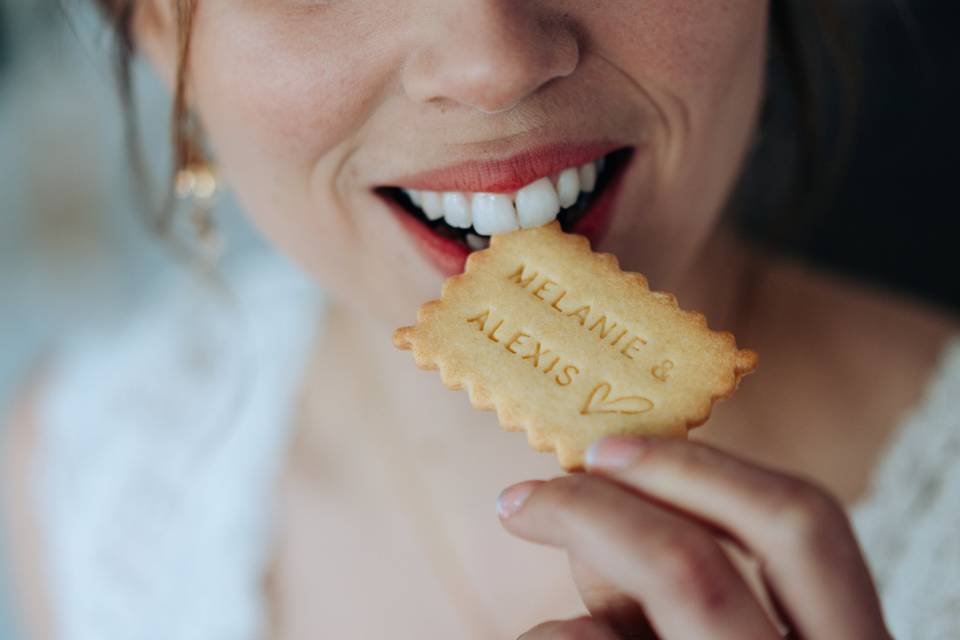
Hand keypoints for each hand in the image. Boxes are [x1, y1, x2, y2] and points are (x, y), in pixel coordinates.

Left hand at [497, 437, 890, 638]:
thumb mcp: (718, 638)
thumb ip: (676, 586)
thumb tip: (595, 502)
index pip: (803, 527)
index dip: (699, 469)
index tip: (604, 450)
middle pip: (691, 567)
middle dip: (594, 513)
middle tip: (522, 495)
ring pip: (596, 639)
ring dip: (562, 625)